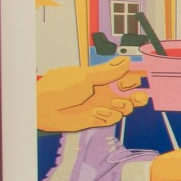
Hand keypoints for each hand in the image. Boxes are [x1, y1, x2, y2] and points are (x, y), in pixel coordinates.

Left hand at [33, 58, 149, 132]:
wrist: (42, 108)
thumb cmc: (58, 88)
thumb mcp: (86, 76)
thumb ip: (108, 71)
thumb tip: (126, 61)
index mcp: (101, 78)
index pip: (124, 76)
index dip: (133, 77)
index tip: (137, 78)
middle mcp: (103, 91)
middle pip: (131, 94)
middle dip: (138, 95)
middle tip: (137, 96)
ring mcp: (102, 106)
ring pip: (126, 107)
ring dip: (126, 106)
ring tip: (117, 104)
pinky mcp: (97, 119)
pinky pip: (113, 118)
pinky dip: (110, 116)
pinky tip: (99, 112)